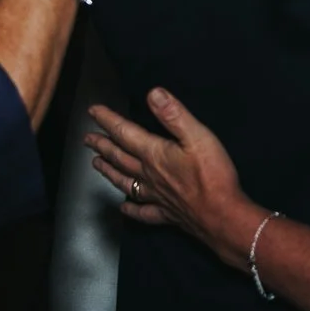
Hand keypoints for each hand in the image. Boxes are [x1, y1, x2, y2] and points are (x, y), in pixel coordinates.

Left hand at [85, 87, 255, 261]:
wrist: (222, 216)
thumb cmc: (213, 175)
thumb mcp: (198, 136)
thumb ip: (174, 115)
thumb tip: (152, 94)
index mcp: (154, 154)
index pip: (125, 133)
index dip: (108, 120)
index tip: (93, 111)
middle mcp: (149, 175)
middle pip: (119, 158)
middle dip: (102, 145)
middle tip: (87, 139)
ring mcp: (156, 196)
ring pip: (125, 182)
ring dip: (109, 172)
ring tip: (96, 164)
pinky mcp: (166, 214)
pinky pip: (143, 212)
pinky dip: (131, 210)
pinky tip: (124, 208)